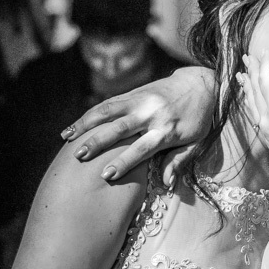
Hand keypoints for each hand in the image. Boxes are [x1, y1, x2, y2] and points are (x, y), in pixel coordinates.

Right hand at [63, 67, 215, 183]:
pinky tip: (74, 126)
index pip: (142, 148)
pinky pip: (108, 103)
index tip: (106, 175)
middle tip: (79, 156)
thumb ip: (179, 161)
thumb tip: (167, 184)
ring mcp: (141, 101)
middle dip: (98, 142)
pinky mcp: (134, 93)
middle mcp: (152, 114)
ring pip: (108, 111)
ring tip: (66, 138)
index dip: (124, 161)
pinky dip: (89, 114)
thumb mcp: (196, 142)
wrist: (202, 84)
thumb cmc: (199, 119)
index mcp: (167, 130)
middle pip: (120, 129)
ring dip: (85, 124)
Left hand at [242, 52, 268, 177]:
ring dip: (247, 87)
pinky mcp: (268, 140)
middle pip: (254, 89)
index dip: (265, 64)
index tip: (265, 52)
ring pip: (250, 103)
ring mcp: (265, 130)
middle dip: (251, 72)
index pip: (266, 79)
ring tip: (242, 77)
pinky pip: (253, 115)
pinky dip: (250, 103)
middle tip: (246, 58)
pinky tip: (251, 103)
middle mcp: (266, 118)